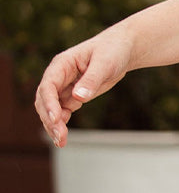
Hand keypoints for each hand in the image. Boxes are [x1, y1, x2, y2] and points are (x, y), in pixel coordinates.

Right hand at [35, 31, 132, 146]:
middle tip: (60, 137)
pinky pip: (61, 112)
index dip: (49, 103)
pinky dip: (60, 124)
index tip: (57, 119)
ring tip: (61, 142)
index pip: (48, 85)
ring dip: (53, 125)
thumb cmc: (112, 51)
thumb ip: (91, 80)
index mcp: (62, 64)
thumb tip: (78, 97)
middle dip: (50, 118)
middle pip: (45, 100)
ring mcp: (64, 87)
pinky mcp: (72, 96)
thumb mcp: (105, 63)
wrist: (120, 50)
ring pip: (50, 109)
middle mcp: (59, 76)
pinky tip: (63, 137)